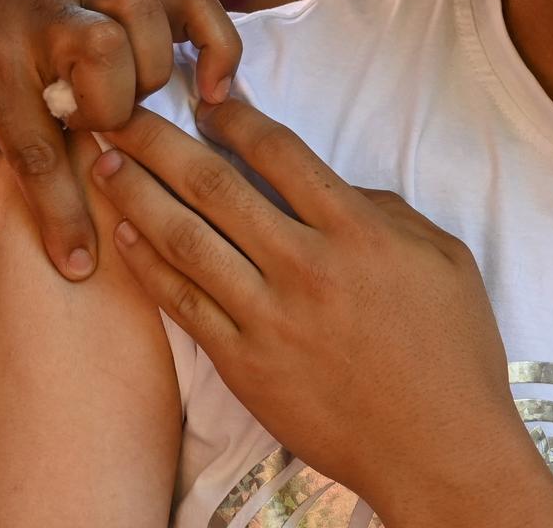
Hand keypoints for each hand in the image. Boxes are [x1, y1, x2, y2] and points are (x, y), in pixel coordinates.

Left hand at [0, 0, 241, 280]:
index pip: (33, 147)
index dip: (60, 213)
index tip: (78, 264)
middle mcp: (45, 23)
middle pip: (101, 66)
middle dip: (107, 117)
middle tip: (96, 139)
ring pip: (143, 28)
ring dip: (146, 79)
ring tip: (131, 108)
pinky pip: (193, 6)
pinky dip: (216, 45)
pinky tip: (215, 91)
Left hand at [90, 101, 552, 526]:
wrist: (438, 452)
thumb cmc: (451, 353)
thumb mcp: (443, 260)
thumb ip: (383, 211)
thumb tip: (332, 185)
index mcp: (356, 232)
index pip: (278, 153)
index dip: (233, 118)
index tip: (202, 101)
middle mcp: (304, 266)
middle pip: (212, 186)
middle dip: (157, 141)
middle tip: (116, 113)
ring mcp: (267, 316)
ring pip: (184, 239)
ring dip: (135, 195)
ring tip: (101, 163)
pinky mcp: (242, 363)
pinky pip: (182, 303)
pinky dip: (148, 266)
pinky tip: (121, 235)